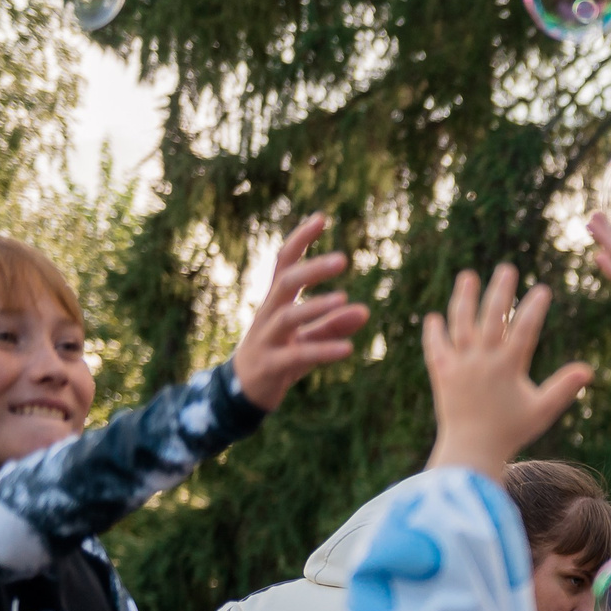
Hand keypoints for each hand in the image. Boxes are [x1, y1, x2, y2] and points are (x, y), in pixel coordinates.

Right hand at [229, 216, 371, 409]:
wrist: (246, 392)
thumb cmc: (279, 357)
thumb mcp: (308, 338)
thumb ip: (334, 324)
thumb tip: (365, 310)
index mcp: (276, 301)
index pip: (284, 262)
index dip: (300, 239)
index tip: (322, 218)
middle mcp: (268, 314)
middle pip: (285, 283)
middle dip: (312, 269)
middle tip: (344, 259)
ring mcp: (267, 339)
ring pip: (288, 317)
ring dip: (317, 307)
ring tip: (344, 299)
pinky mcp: (272, 365)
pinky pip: (298, 355)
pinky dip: (323, 350)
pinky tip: (349, 349)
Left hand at [422, 266, 594, 479]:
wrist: (470, 450)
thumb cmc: (511, 432)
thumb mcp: (542, 411)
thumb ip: (564, 388)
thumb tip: (588, 370)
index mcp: (508, 367)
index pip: (524, 330)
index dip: (534, 308)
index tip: (543, 290)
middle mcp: (482, 360)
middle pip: (491, 317)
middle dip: (500, 291)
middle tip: (507, 268)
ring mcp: (459, 365)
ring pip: (460, 323)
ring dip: (463, 298)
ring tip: (467, 276)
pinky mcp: (441, 373)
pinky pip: (436, 346)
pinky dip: (434, 331)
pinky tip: (435, 317)